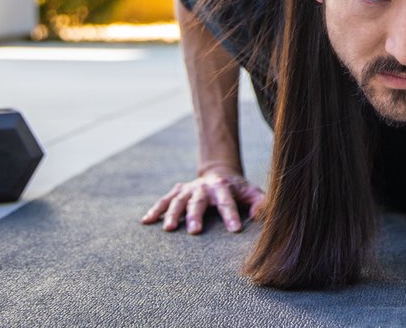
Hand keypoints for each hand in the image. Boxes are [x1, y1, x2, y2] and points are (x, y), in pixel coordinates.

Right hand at [140, 166, 265, 234]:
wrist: (220, 173)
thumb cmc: (237, 190)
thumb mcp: (251, 192)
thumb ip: (260, 202)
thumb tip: (259, 216)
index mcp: (223, 188)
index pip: (227, 202)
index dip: (231, 215)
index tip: (234, 230)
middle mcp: (203, 187)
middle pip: (199, 201)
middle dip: (196, 215)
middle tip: (195, 231)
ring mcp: (188, 189)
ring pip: (178, 200)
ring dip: (172, 213)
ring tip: (168, 228)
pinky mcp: (177, 192)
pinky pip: (164, 201)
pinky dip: (154, 210)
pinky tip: (145, 221)